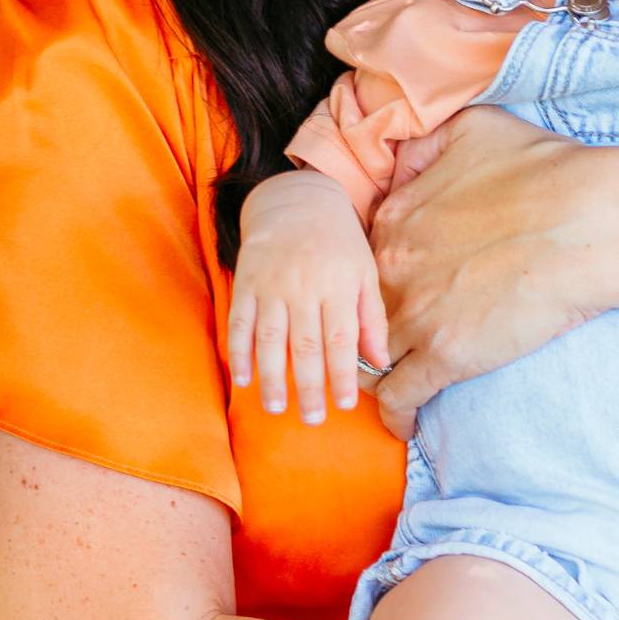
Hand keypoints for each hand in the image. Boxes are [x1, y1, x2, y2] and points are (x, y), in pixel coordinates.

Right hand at [228, 171, 388, 422]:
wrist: (296, 200)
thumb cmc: (339, 242)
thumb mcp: (365, 271)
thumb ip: (372, 318)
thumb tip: (379, 363)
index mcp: (337, 285)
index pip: (340, 339)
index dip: (341, 375)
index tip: (344, 405)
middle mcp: (303, 286)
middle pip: (303, 345)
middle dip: (308, 386)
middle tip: (313, 419)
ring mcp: (270, 285)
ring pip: (268, 338)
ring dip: (271, 376)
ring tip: (276, 408)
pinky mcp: (245, 282)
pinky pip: (239, 322)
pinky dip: (239, 352)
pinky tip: (243, 379)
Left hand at [368, 106, 618, 438]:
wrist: (594, 220)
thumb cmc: (547, 171)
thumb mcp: (473, 128)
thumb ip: (423, 143)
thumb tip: (399, 160)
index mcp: (394, 216)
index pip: (359, 259)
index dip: (372, 279)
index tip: (389, 292)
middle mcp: (391, 266)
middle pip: (357, 310)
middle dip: (363, 329)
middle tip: (379, 345)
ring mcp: (416, 314)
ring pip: (369, 357)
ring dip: (374, 374)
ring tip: (385, 387)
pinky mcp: (446, 356)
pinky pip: (398, 398)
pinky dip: (395, 416)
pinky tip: (405, 426)